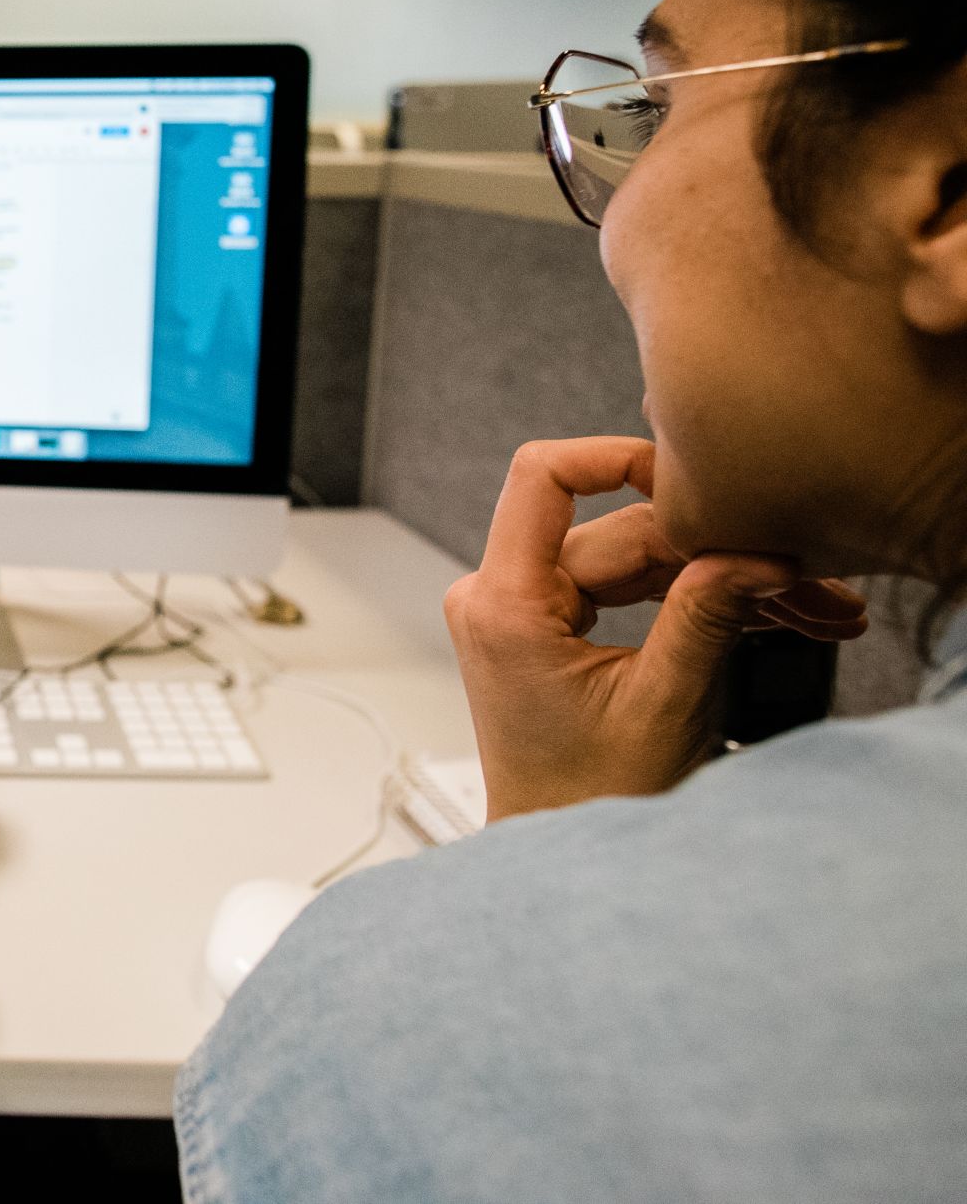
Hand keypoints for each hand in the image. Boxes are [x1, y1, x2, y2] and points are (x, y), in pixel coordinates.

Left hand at [445, 437, 867, 821]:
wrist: (562, 852)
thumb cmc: (591, 801)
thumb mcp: (665, 704)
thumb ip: (705, 616)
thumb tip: (753, 553)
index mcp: (505, 607)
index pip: (542, 477)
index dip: (617, 457)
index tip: (692, 474)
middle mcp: (498, 598)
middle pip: (618, 531)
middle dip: (716, 552)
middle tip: (809, 583)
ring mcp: (521, 610)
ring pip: (634, 560)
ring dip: (719, 579)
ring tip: (811, 608)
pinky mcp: (549, 625)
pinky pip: (625, 587)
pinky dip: (691, 599)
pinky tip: (770, 615)